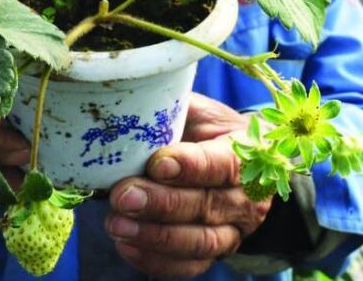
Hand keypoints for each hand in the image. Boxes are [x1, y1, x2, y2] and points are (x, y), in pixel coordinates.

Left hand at [105, 94, 271, 277]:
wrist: (228, 162)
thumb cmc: (205, 130)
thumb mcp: (197, 110)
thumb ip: (173, 107)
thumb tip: (131, 98)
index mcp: (246, 153)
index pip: (224, 163)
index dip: (191, 166)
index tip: (156, 164)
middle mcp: (246, 198)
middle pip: (207, 206)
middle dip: (161, 203)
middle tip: (123, 196)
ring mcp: (233, 231)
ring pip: (199, 242)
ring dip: (154, 236)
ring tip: (116, 224)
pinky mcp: (213, 254)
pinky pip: (188, 266)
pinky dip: (155, 260)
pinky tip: (125, 245)